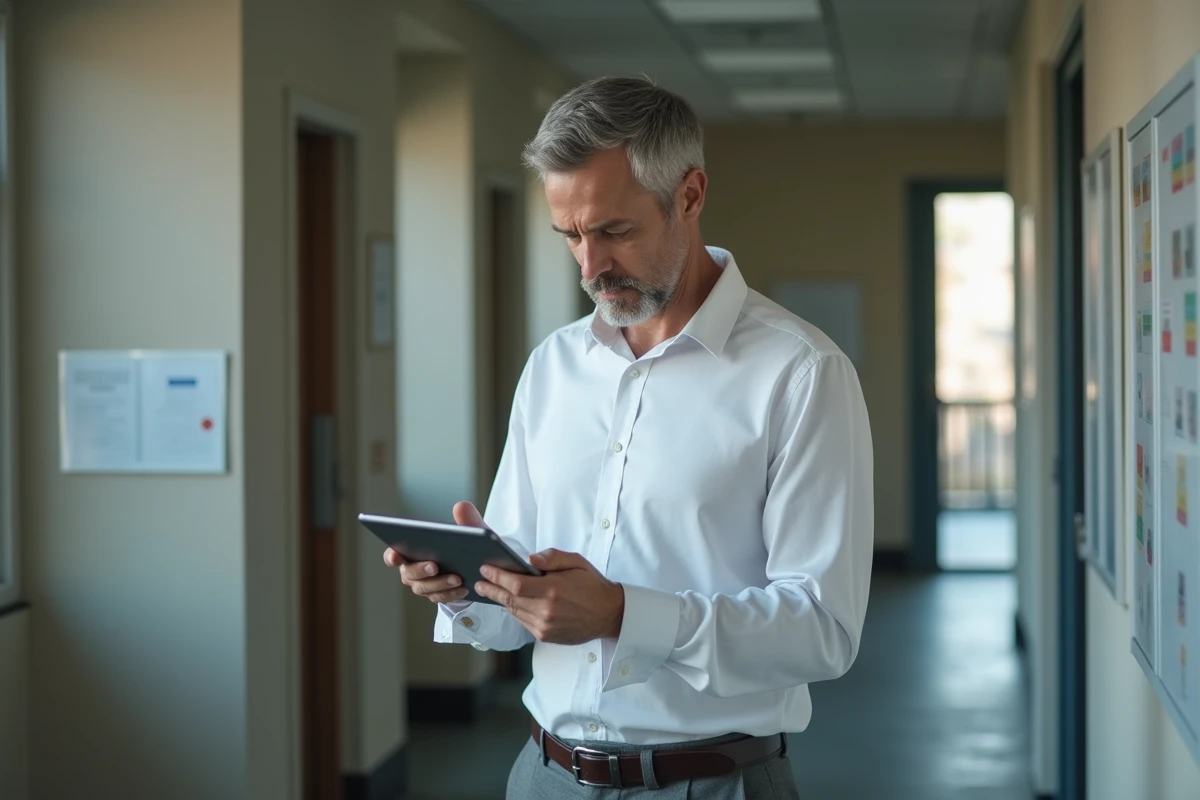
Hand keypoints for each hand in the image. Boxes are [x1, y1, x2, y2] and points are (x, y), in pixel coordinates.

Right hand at [383, 501, 481, 603]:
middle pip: (408, 573)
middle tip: (434, 566)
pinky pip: (440, 597)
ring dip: (440, 583)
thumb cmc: (466, 543)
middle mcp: (412, 570)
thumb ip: (466, 519)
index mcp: (411, 551)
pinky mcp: (437, 595)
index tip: (395, 555)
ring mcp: (423, 584)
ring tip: (457, 578)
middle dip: (420, 570)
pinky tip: (464, 588)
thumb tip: (461, 506)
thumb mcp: (470, 530)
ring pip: (424, 588)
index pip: (393, 554)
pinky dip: (451, 593)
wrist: (478, 564)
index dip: (391, 556)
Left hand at [475, 549, 624, 644]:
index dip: (498, 577)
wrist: (609, 614)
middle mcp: (547, 610)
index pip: (516, 584)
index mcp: (553, 589)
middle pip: (510, 600)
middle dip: (492, 589)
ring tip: (490, 590)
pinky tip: (511, 602)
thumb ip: (552, 558)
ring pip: (515, 612)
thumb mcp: (577, 562)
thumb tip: (529, 558)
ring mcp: (545, 626)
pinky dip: (516, 611)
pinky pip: (523, 621)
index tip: (486, 569)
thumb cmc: (592, 586)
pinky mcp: (545, 635)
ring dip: (501, 600)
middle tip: (479, 582)